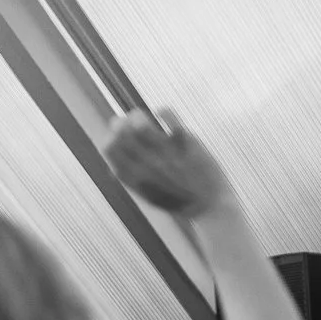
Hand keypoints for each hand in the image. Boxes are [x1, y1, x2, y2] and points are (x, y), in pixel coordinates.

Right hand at [104, 109, 235, 219]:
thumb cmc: (179, 202)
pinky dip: (163, 111)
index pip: (109, 147)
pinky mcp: (186, 141)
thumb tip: (112, 171)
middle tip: (133, 125)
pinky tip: (164, 117)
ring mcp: (166, 151)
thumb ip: (132, 183)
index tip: (120, 137)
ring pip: (139, 119)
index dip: (111, 136)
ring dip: (138, 115)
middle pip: (121, 129)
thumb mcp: (150, 197)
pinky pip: (168, 115)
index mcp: (136, 177)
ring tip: (145, 120)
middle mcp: (148, 163)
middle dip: (123, 122)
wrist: (211, 207)